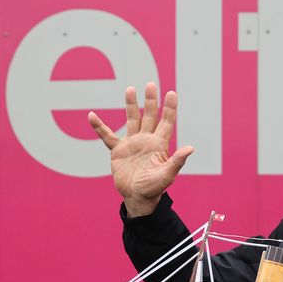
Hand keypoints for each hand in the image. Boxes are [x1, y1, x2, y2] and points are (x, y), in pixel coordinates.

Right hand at [88, 83, 193, 216]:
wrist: (137, 197)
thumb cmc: (154, 188)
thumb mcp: (167, 175)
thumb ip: (177, 161)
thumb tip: (190, 148)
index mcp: (159, 144)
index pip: (166, 122)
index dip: (169, 108)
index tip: (172, 93)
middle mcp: (146, 140)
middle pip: (149, 115)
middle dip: (150, 100)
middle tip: (151, 84)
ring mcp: (132, 144)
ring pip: (131, 120)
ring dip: (131, 105)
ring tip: (130, 89)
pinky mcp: (118, 151)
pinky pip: (107, 136)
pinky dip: (99, 127)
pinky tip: (92, 116)